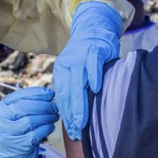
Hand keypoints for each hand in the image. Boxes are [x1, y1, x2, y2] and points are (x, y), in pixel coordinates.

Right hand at [0, 87, 58, 157]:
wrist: (5, 156)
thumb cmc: (13, 131)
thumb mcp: (11, 116)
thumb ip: (25, 103)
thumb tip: (47, 95)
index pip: (19, 96)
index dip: (37, 93)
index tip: (50, 93)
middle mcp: (1, 122)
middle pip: (25, 108)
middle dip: (43, 105)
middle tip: (54, 106)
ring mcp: (9, 135)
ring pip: (31, 121)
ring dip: (47, 117)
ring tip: (54, 116)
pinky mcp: (20, 146)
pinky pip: (37, 134)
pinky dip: (47, 128)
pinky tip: (50, 126)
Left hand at [54, 1, 122, 140]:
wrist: (93, 27)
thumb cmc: (87, 55)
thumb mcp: (76, 71)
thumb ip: (75, 89)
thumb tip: (76, 114)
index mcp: (61, 71)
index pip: (62, 97)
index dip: (66, 115)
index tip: (72, 131)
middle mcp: (68, 65)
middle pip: (68, 92)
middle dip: (72, 113)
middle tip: (76, 130)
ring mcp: (80, 57)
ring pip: (78, 82)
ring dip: (80, 102)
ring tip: (83, 119)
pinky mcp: (94, 50)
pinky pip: (93, 65)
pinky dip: (94, 77)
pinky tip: (96, 89)